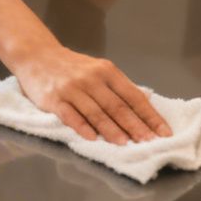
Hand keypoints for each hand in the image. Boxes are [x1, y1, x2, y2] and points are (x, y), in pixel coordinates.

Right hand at [10, 45, 170, 143]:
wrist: (37, 56)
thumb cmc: (72, 67)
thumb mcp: (98, 69)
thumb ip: (118, 87)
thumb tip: (145, 108)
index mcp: (107, 71)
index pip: (133, 96)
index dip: (150, 116)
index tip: (163, 133)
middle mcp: (91, 78)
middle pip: (117, 106)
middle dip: (135, 126)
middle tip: (149, 143)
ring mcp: (71, 89)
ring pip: (96, 113)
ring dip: (112, 130)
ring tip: (125, 144)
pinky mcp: (54, 99)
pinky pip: (70, 116)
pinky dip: (82, 127)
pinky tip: (92, 138)